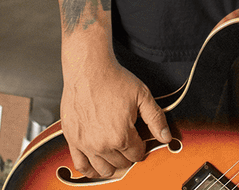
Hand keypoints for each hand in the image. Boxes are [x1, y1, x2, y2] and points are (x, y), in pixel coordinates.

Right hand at [59, 53, 170, 179]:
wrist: (88, 69)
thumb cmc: (113, 79)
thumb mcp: (142, 96)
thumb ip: (156, 118)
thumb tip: (166, 137)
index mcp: (121, 136)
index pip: (137, 155)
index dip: (141, 147)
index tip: (139, 140)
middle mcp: (102, 144)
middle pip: (121, 163)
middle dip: (127, 154)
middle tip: (127, 142)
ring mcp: (85, 143)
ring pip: (103, 169)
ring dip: (111, 165)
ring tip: (115, 154)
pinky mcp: (72, 139)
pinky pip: (80, 165)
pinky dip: (89, 169)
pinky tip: (95, 166)